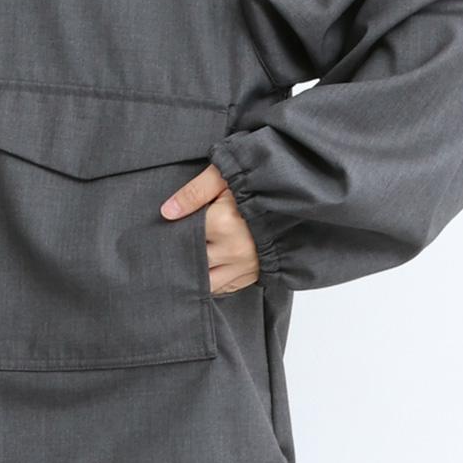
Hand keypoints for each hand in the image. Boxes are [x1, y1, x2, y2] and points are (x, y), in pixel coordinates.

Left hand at [161, 163, 260, 294]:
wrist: (296, 191)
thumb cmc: (258, 181)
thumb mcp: (222, 176)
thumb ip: (193, 192)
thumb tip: (167, 212)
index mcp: (223, 223)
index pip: (184, 235)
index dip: (172, 231)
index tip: (165, 229)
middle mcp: (234, 250)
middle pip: (193, 261)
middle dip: (181, 254)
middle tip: (171, 246)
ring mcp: (246, 266)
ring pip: (208, 282)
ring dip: (197, 272)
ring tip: (188, 258)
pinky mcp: (255, 274)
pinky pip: (226, 287)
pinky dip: (213, 280)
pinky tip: (206, 267)